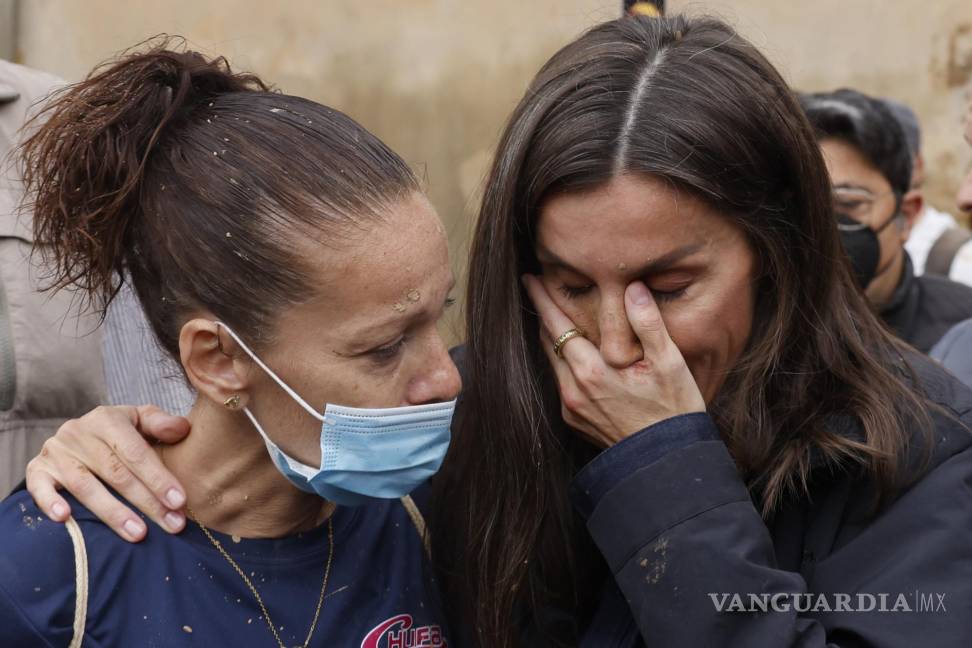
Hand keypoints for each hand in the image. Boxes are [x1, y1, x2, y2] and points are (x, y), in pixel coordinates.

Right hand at [25, 405, 190, 541]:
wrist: (78, 435)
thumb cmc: (119, 433)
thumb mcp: (140, 420)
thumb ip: (161, 423)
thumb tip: (183, 429)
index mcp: (107, 419)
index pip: (136, 452)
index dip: (158, 477)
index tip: (179, 501)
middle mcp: (78, 433)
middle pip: (115, 473)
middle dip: (146, 501)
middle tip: (171, 524)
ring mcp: (56, 452)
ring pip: (85, 486)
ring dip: (112, 512)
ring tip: (138, 534)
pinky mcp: (37, 469)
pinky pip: (39, 487)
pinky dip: (50, 502)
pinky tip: (65, 518)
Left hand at [523, 275, 704, 446]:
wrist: (666, 461)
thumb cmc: (673, 410)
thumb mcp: (670, 363)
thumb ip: (648, 322)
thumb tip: (633, 287)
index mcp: (591, 371)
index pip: (557, 325)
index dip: (542, 299)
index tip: (530, 279)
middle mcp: (573, 389)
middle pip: (548, 341)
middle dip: (543, 313)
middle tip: (537, 288)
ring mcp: (571, 407)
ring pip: (552, 362)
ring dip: (551, 337)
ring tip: (552, 315)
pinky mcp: (574, 420)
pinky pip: (561, 382)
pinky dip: (562, 362)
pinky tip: (572, 352)